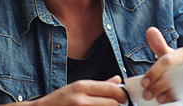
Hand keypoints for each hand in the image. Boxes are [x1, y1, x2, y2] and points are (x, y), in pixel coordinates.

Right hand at [6, 75, 126, 105]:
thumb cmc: (59, 101)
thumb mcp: (78, 87)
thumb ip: (99, 84)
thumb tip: (117, 80)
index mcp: (82, 86)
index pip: (112, 89)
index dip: (122, 95)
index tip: (123, 98)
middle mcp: (81, 99)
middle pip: (113, 103)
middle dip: (117, 105)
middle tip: (116, 105)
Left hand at [141, 27, 182, 103]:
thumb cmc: (182, 67)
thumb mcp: (171, 56)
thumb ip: (159, 46)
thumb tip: (150, 30)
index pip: (167, 61)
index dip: (154, 72)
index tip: (144, 83)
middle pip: (174, 75)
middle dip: (158, 85)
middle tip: (147, 94)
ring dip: (167, 94)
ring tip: (158, 98)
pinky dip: (178, 98)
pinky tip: (168, 101)